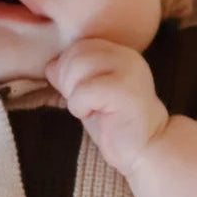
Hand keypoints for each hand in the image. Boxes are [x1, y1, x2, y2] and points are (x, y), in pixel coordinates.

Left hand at [44, 38, 169, 177]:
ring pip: (78, 66)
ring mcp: (128, 70)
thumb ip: (72, 76)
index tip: (78, 94)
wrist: (145, 150)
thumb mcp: (88, 95)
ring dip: (73, 94)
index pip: (78, 45)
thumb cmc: (115, 125)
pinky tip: (94, 115)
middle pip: (76, 52)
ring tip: (88, 109)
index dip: (67, 69)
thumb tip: (50, 65)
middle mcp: (125, 55)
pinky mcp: (125, 90)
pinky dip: (79, 107)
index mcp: (118, 53)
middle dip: (67, 81)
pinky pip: (84, 90)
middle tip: (82, 104)